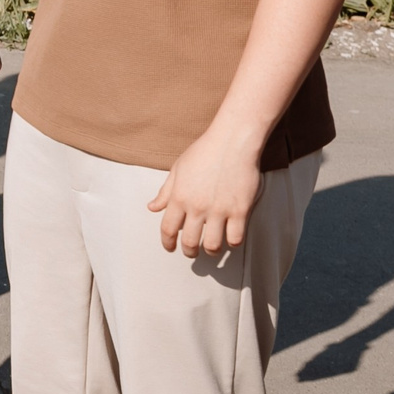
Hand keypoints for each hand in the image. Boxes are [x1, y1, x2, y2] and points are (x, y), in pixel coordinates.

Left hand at [148, 127, 264, 256]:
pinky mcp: (240, 210)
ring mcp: (219, 210)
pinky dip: (232, 244)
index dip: (167, 243)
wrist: (232, 141)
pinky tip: (230, 239)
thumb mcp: (178, 169)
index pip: (167, 229)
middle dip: (188, 252)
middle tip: (191, 252)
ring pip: (212, 245)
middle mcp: (197, 207)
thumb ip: (165, 192)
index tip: (170, 248)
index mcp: (179, 197)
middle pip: (190, 242)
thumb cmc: (205, 151)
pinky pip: (235, 238)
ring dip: (210, 251)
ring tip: (211, 249)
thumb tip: (152, 207)